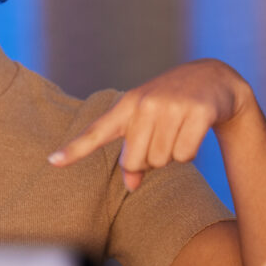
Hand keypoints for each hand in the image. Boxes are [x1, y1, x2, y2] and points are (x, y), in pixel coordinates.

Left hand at [48, 59, 252, 190]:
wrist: (213, 78)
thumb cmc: (170, 106)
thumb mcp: (146, 123)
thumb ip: (133, 153)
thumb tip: (130, 187)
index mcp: (126, 106)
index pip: (96, 132)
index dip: (74, 149)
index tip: (51, 161)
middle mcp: (144, 104)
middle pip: (136, 161)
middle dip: (150, 161)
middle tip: (161, 140)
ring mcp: (171, 106)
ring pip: (163, 160)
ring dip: (172, 155)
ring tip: (178, 131)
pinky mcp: (198, 111)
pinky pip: (185, 154)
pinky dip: (190, 152)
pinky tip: (193, 131)